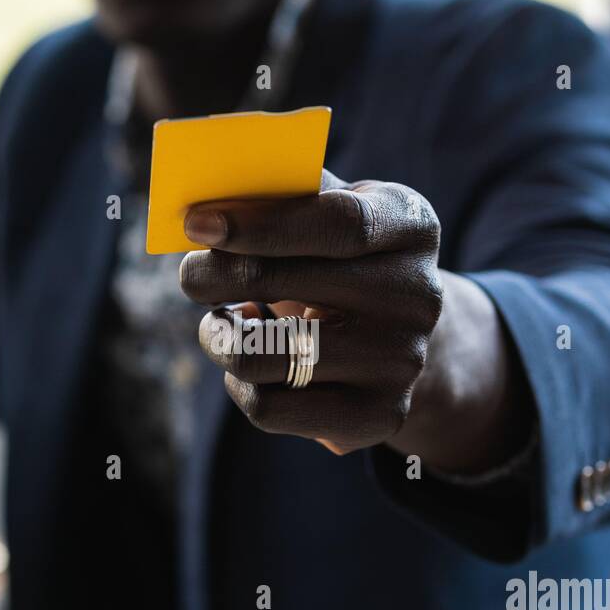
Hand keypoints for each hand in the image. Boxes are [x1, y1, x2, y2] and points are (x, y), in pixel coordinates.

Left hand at [180, 171, 443, 455]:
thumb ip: (285, 193)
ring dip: (218, 336)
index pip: (334, 223)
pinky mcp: (378, 416)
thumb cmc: (343, 259)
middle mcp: (417, 295)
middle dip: (213, 275)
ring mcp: (401, 361)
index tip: (197, 224)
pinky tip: (253, 362)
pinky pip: (269, 408)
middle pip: (281, 283)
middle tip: (192, 275)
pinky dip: (239, 384)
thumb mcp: (333, 210)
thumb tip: (205, 196)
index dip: (257, 224)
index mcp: (411, 225)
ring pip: (258, 355)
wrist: (399, 337)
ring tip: (223, 323)